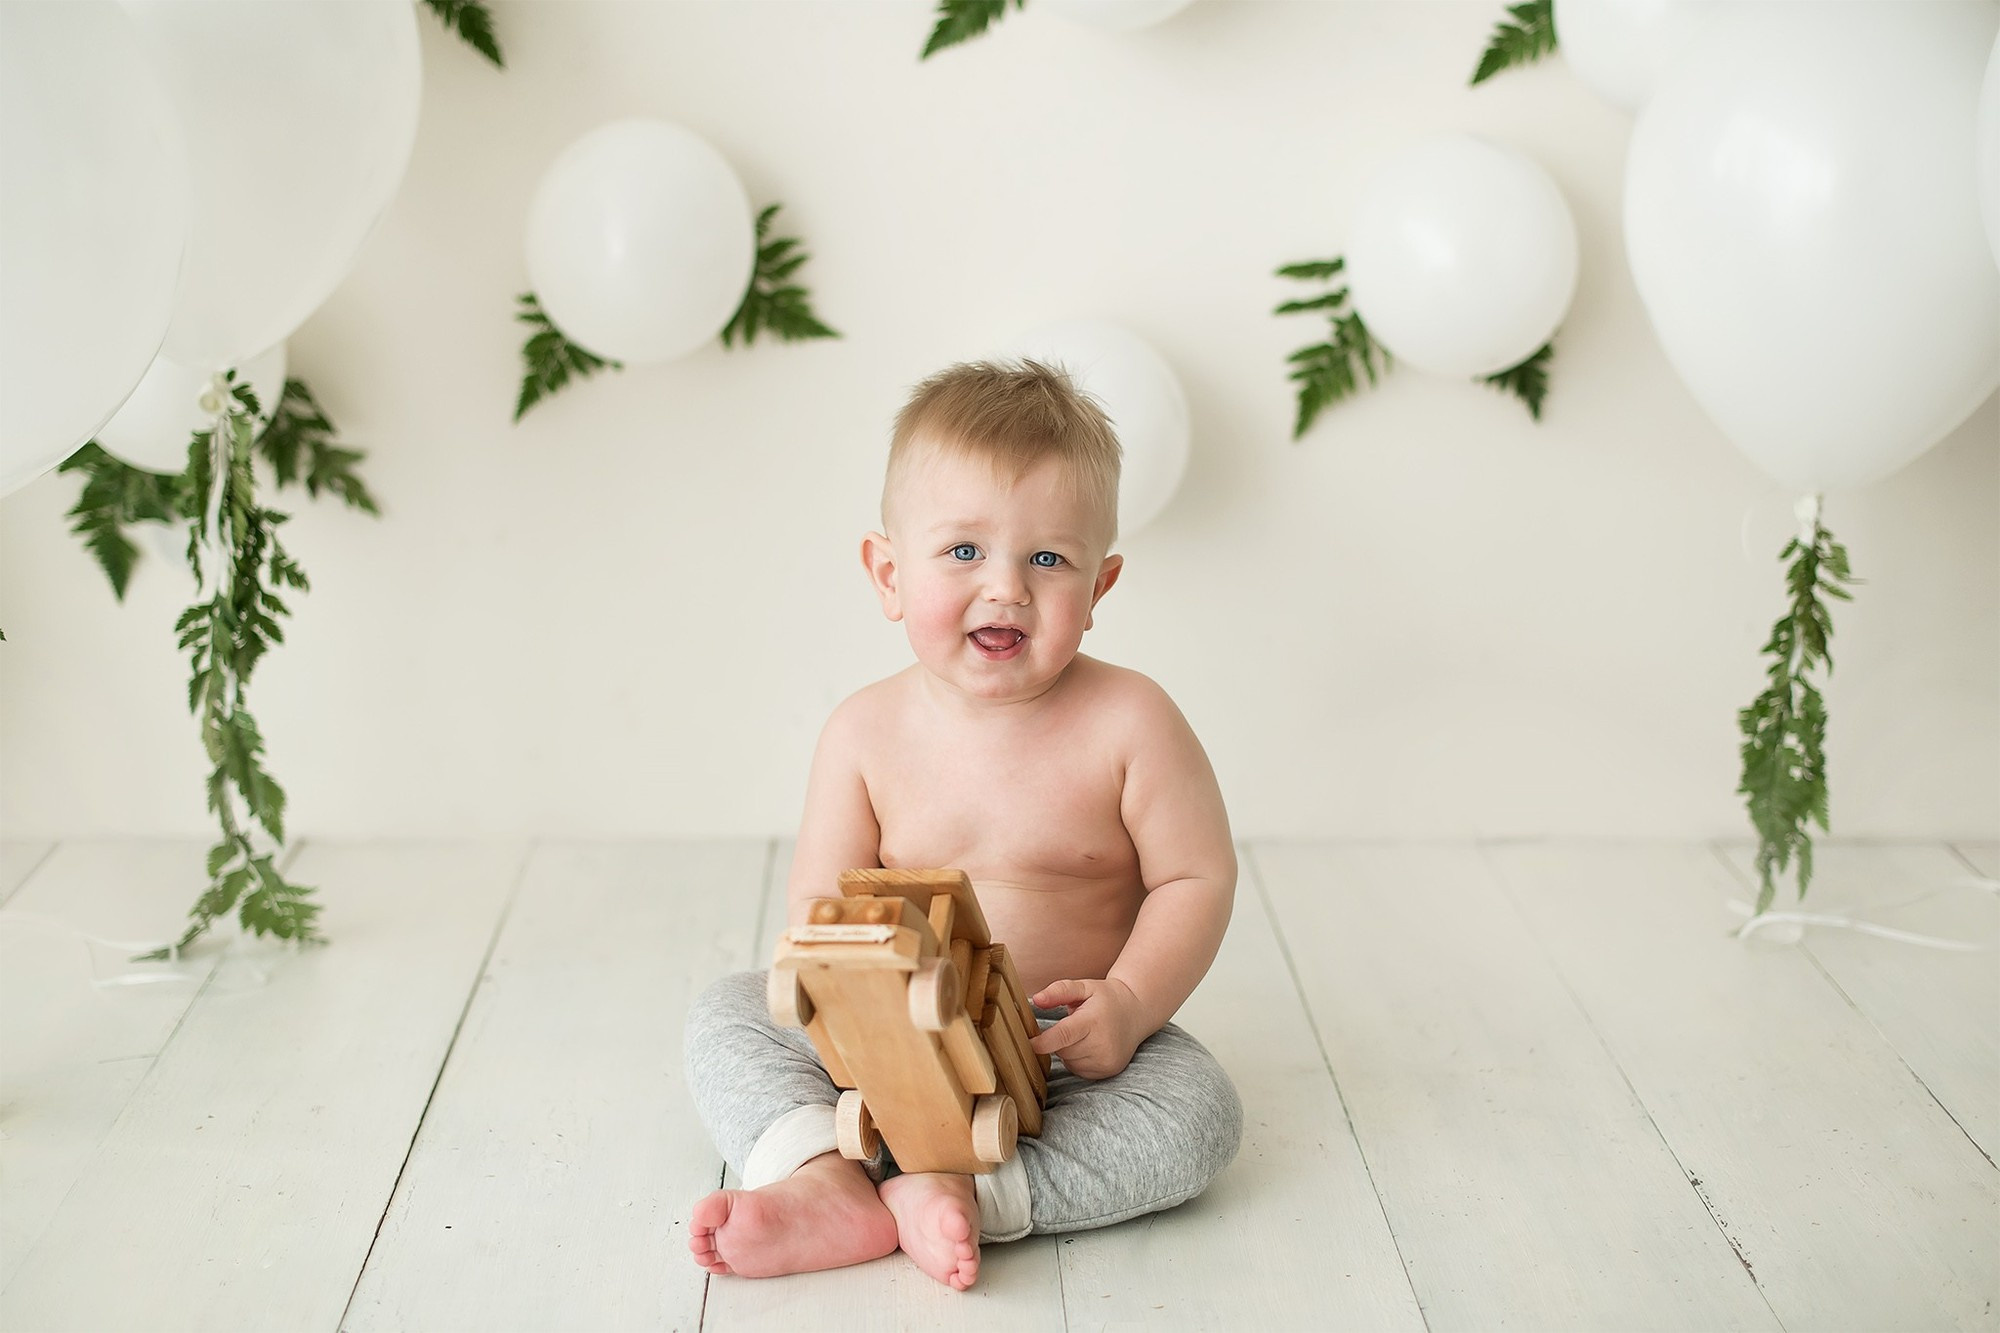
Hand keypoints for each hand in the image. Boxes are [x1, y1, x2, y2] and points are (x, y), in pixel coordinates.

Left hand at [1029, 977, 1143, 1079]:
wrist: (1136, 1012)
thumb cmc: (1106, 998)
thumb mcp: (1084, 987)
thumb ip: (1059, 991)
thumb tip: (1037, 1000)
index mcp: (1093, 1021)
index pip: (1063, 1036)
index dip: (1042, 1043)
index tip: (1028, 1043)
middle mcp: (1102, 1044)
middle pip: (1063, 1050)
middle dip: (1060, 1040)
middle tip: (1074, 1025)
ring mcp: (1106, 1060)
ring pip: (1069, 1062)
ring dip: (1069, 1051)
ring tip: (1084, 1034)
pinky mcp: (1108, 1071)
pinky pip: (1079, 1070)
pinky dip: (1078, 1060)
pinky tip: (1090, 1045)